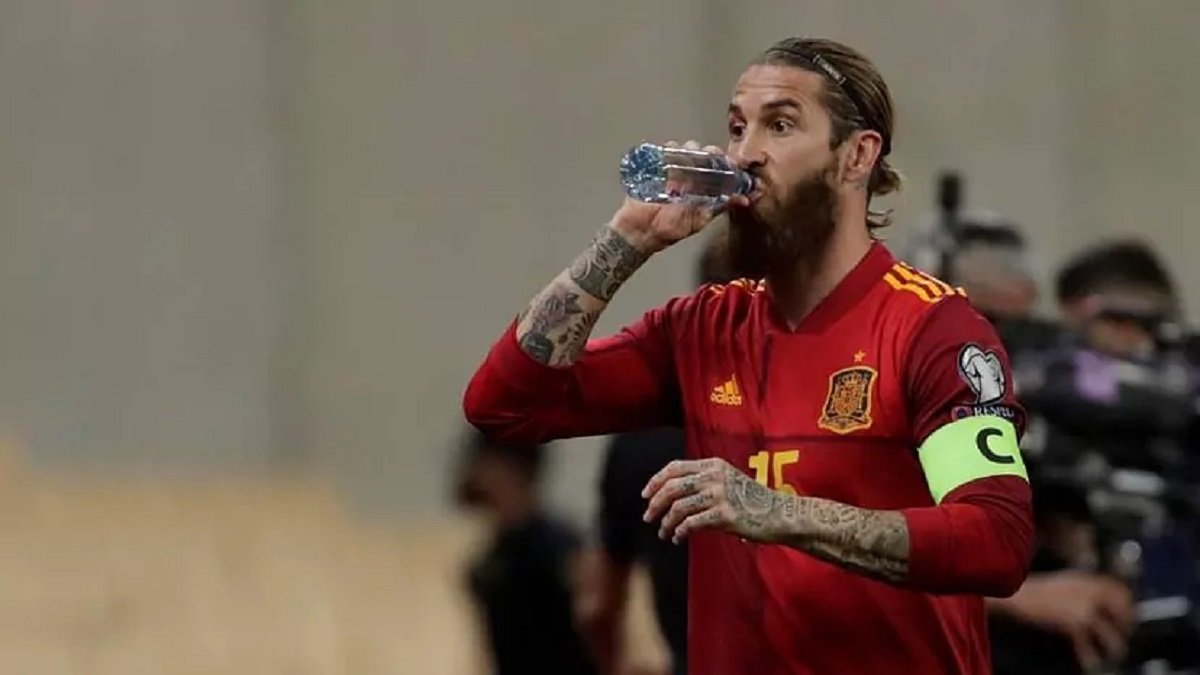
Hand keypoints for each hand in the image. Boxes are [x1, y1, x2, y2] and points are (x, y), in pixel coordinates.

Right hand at [611, 141, 750, 254]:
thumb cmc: (669, 229)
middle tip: (710, 154)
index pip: (718, 169)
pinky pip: (665, 152)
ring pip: (685, 150)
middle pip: (703, 156)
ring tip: (690, 152)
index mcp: (703, 188)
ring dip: (690, 148)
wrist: (640, 232)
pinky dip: (670, 148)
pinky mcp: (656, 168)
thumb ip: (719, 207)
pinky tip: (673, 151)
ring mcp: (673, 172)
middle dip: (708, 152)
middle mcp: (690, 178)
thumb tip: (744, 199)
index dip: (724, 162)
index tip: (728, 160)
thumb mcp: (699, 220)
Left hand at [641, 458, 785, 543]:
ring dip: (666, 522)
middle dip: (655, 504)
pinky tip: (678, 538)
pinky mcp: (724, 514)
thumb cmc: (752, 501)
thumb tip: (669, 496)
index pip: (674, 467)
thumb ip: (703, 482)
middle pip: (672, 487)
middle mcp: (714, 476)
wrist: (780, 514)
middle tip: (648, 517)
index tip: (645, 495)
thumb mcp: (727, 481)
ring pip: (678, 507)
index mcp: (713, 465)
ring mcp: (720, 494)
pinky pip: (692, 523)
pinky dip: (680, 531)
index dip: (656, 481)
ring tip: (664, 533)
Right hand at [1004, 571, 1133, 669]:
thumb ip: (1086, 588)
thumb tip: (1104, 601)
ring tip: (1114, 654)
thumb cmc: (1039, 590)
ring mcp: (1083, 610)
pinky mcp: (1073, 625)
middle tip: (1124, 636)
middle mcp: (1091, 594)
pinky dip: (1089, 657)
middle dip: (1126, 627)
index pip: (1121, 591)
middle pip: (1122, 613)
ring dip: (1115, 647)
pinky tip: (1090, 663)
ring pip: (1110, 634)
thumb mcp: (1066, 582)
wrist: (1020, 595)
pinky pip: (1087, 646)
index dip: (1128, 605)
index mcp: (1089, 581)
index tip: (1129, 615)